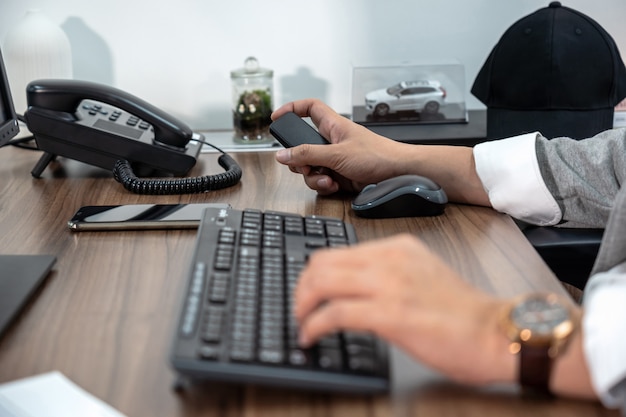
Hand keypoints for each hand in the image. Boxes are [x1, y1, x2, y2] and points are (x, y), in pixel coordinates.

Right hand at [271, 99, 489, 205]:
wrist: (399, 175)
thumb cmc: (378, 156)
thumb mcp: (336, 155)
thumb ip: (307, 155)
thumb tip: (282, 155)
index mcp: (333, 125)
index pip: (309, 108)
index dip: (292, 109)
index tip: (277, 117)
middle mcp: (333, 141)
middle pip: (303, 146)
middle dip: (300, 160)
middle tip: (303, 167)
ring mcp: (336, 159)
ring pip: (311, 167)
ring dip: (314, 176)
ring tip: (327, 180)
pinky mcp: (341, 175)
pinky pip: (322, 180)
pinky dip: (324, 185)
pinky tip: (334, 186)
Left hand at [294, 234, 514, 384]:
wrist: (495, 332)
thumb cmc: (463, 312)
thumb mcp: (422, 275)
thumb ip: (390, 273)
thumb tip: (353, 288)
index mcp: (397, 248)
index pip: (337, 252)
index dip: (314, 275)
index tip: (308, 294)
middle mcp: (390, 259)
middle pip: (322, 264)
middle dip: (301, 289)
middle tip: (299, 309)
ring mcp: (389, 284)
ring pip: (322, 282)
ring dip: (302, 305)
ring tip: (301, 323)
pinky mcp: (389, 313)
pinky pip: (334, 313)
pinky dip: (314, 325)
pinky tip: (311, 337)